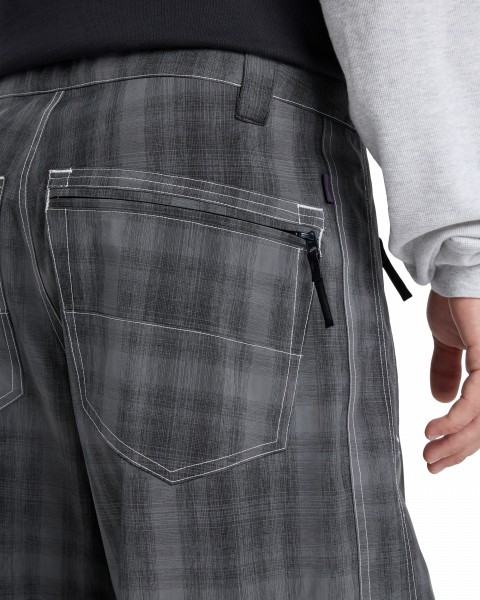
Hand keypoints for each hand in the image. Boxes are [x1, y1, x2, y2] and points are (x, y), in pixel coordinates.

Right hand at [423, 290, 479, 472]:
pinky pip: (476, 401)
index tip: (437, 456)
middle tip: (431, 464)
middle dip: (458, 450)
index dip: (462, 440)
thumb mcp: (448, 341)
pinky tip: (434, 430)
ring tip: (430, 456)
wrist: (457, 271)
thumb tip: (440, 399)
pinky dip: (455, 420)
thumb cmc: (456, 299)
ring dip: (456, 442)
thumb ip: (446, 369)